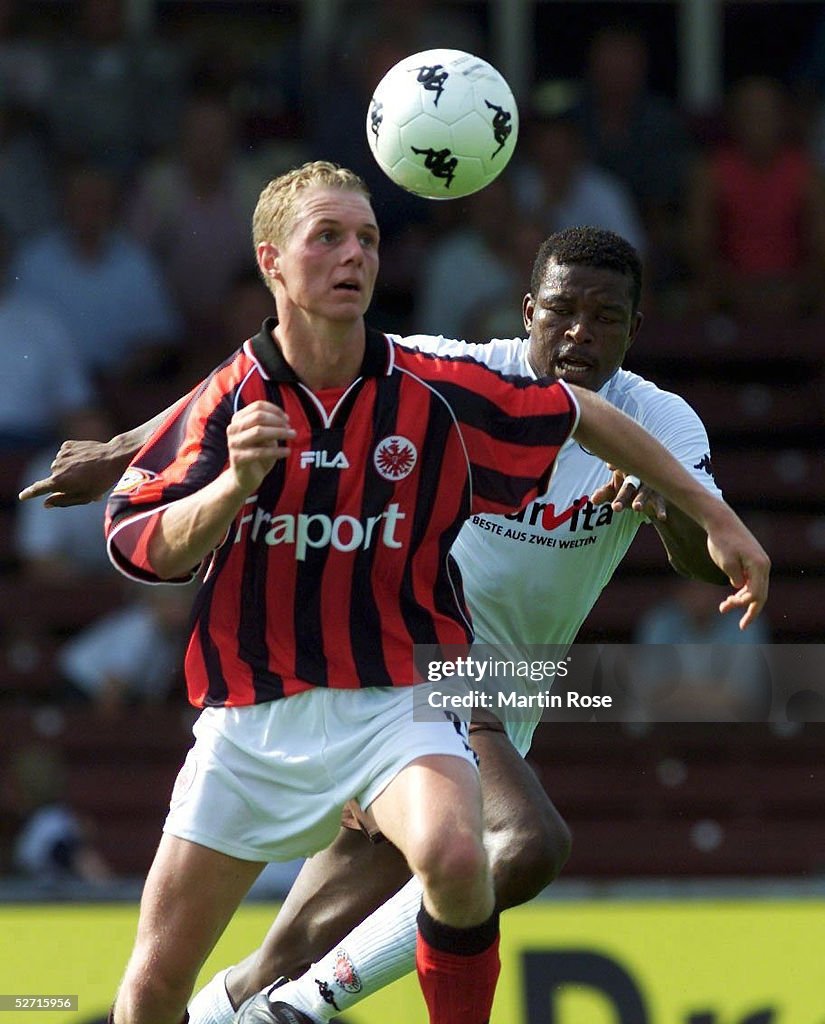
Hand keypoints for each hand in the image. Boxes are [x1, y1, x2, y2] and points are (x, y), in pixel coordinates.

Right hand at [17, 439, 126, 506]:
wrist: (113, 457)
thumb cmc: (101, 481)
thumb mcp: (84, 497)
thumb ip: (63, 501)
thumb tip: (46, 503)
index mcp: (59, 482)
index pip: (38, 489)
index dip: (29, 493)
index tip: (22, 496)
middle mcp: (56, 467)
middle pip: (55, 478)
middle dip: (66, 482)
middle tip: (86, 483)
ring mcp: (60, 454)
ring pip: (61, 466)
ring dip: (70, 469)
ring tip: (89, 471)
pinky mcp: (67, 445)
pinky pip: (65, 455)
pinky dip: (73, 458)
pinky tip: (86, 459)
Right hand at [227, 401, 295, 494]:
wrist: (245, 478)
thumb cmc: (257, 453)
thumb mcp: (264, 436)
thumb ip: (270, 425)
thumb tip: (285, 420)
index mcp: (238, 419)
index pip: (257, 406)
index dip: (275, 411)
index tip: (287, 419)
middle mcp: (233, 429)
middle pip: (258, 417)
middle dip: (278, 422)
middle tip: (291, 430)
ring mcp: (233, 443)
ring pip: (259, 432)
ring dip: (280, 433)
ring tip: (293, 436)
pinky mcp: (238, 458)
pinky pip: (260, 452)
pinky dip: (277, 451)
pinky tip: (287, 452)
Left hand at [591, 467, 666, 520]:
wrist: (651, 491)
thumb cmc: (627, 487)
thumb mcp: (614, 490)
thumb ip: (603, 493)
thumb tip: (593, 500)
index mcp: (625, 470)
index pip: (619, 467)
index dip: (616, 465)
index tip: (610, 467)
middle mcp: (638, 475)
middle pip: (630, 484)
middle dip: (623, 495)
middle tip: (615, 507)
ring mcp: (650, 485)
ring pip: (645, 492)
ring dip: (641, 499)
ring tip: (637, 508)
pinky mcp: (660, 495)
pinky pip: (660, 502)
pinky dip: (660, 509)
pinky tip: (661, 517)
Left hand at [705, 510, 770, 629]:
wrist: (721, 522)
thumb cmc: (721, 540)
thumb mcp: (725, 561)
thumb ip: (734, 578)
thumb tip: (739, 589)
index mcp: (759, 566)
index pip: (756, 593)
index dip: (743, 604)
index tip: (727, 606)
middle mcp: (764, 566)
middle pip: (761, 595)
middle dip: (750, 611)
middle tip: (742, 626)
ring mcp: (760, 564)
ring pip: (757, 589)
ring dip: (743, 601)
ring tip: (724, 607)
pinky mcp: (753, 562)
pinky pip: (752, 582)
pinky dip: (743, 591)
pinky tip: (731, 597)